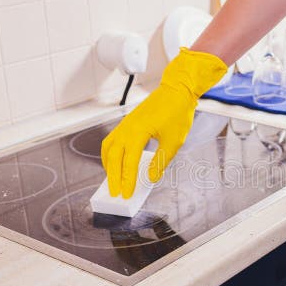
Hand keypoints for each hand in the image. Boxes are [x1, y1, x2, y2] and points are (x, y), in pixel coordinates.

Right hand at [101, 48, 227, 197]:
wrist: (176, 91)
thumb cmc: (177, 113)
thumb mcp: (173, 141)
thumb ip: (160, 161)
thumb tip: (150, 178)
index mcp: (137, 132)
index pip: (128, 162)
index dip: (126, 180)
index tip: (126, 194)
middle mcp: (126, 128)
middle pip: (113, 157)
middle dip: (113, 177)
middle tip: (114, 193)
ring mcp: (125, 124)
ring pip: (108, 148)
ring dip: (108, 165)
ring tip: (112, 180)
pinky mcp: (127, 122)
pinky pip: (112, 140)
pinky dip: (110, 154)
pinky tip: (116, 162)